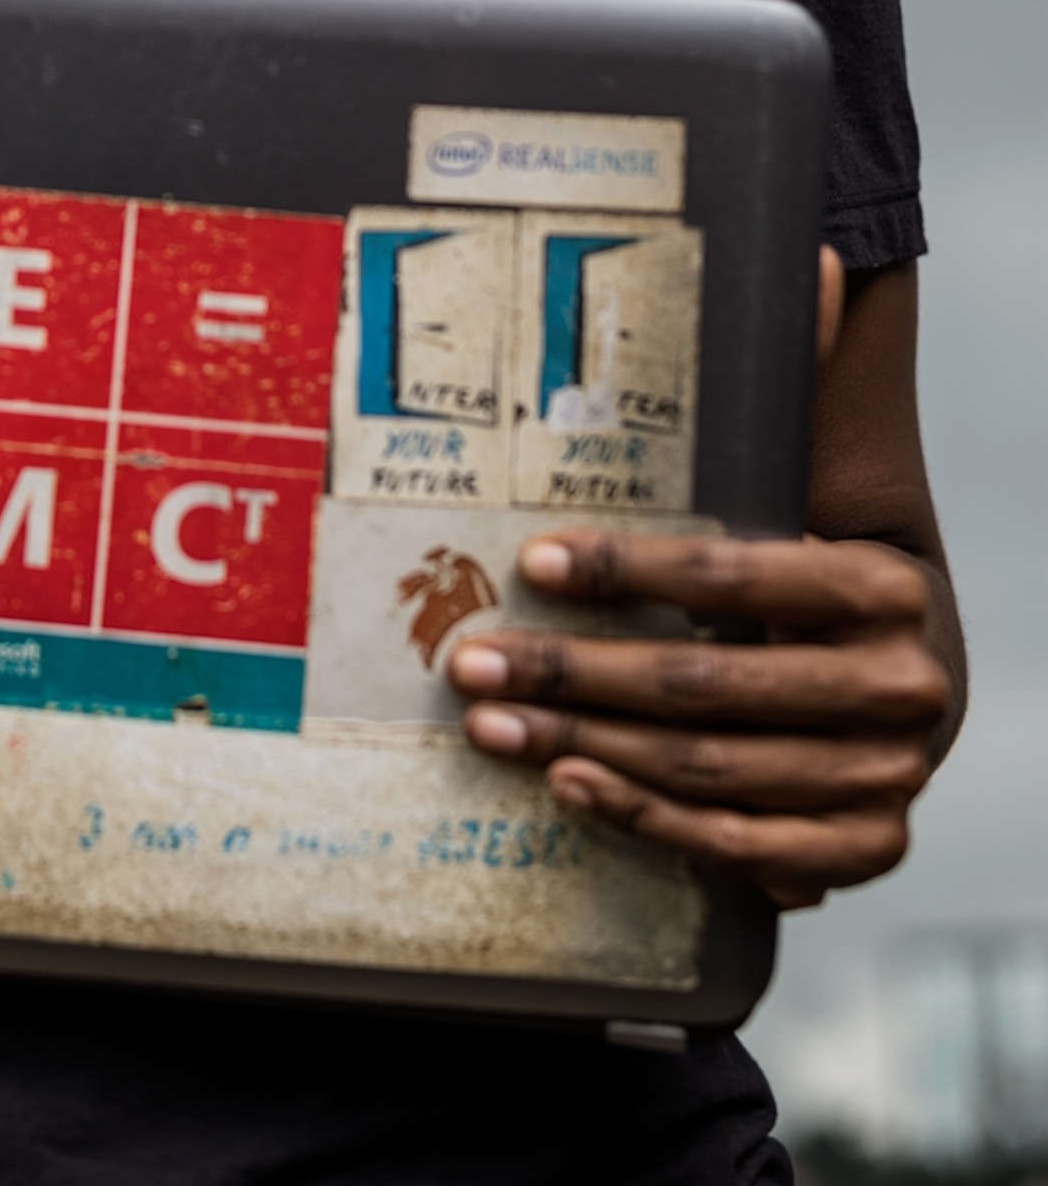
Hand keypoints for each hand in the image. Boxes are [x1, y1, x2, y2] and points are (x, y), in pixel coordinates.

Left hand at [447, 528, 949, 908]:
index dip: (626, 570)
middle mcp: (897, 687)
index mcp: (880, 590)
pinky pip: (735, 844)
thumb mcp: (793, 551)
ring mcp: (888, 777)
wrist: (920, 670)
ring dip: (585, 746)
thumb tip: (554, 561)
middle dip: (573, 673)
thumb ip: (708, 559)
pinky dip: (644, 815)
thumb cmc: (820, 601)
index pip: (728, 575)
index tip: (535, 565)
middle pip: (702, 684)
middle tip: (477, 666)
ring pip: (706, 768)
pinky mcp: (870, 847)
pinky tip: (571, 783)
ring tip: (498, 726)